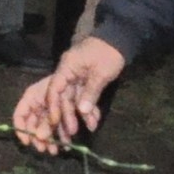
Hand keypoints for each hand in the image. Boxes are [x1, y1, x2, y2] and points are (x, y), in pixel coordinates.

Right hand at [13, 37, 127, 151]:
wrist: (120, 38)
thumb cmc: (109, 52)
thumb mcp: (102, 73)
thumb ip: (91, 92)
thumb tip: (82, 111)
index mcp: (66, 68)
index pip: (54, 90)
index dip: (53, 107)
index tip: (55, 123)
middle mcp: (67, 74)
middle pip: (61, 99)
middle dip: (64, 117)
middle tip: (69, 134)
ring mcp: (76, 78)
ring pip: (72, 101)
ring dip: (78, 117)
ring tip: (85, 131)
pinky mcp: (85, 82)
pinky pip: (83, 98)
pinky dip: (89, 109)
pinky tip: (94, 122)